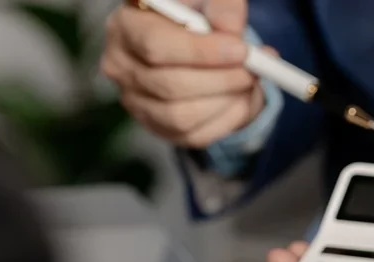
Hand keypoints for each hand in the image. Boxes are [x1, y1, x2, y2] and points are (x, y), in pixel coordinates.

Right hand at [102, 0, 268, 147]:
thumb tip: (233, 34)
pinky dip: (226, 120)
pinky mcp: (157, 127)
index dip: (202, 52)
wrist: (192, 42)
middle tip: (253, 70)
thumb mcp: (208, 1)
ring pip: (181, 117)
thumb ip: (223, 9)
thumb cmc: (195, 16)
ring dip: (226, 103)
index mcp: (127, 26)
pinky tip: (240, 99)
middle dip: (222, 80)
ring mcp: (135, 101)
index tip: (240, 50)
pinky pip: (194, 136)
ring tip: (248, 83)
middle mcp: (121, 67)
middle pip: (170, 86)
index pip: (156, 46)